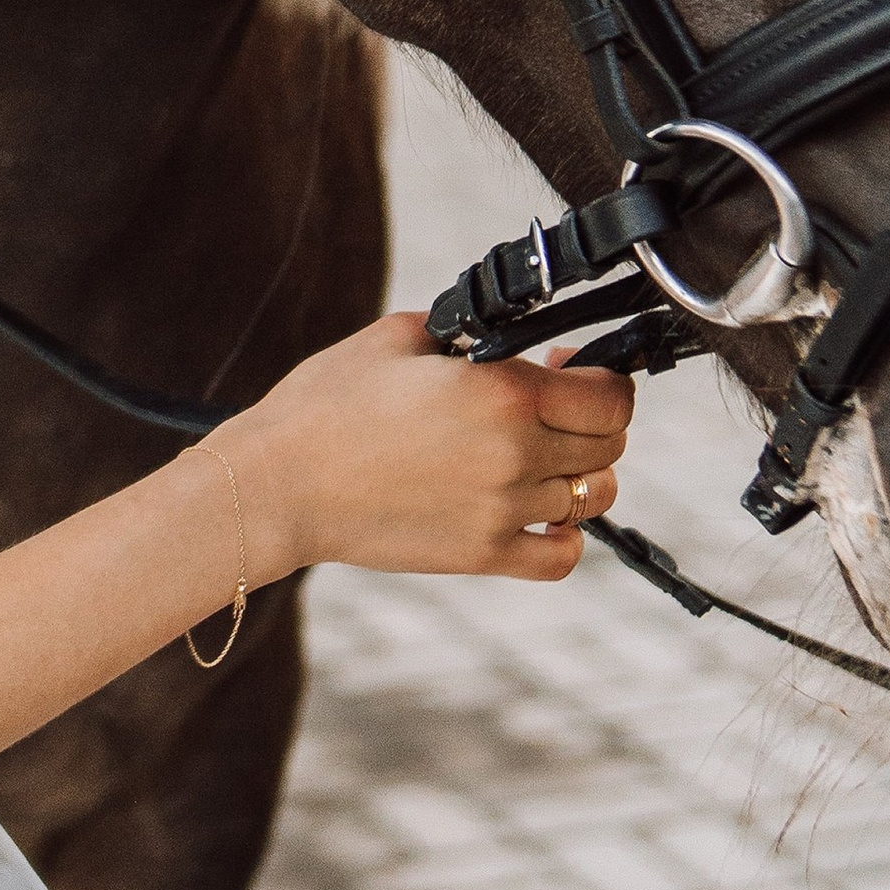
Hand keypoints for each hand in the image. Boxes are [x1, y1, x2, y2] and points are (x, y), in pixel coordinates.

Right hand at [222, 315, 633, 585]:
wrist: (278, 484)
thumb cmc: (326, 405)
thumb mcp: (399, 337)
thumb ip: (466, 333)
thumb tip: (500, 337)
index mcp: (503, 395)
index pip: (611, 396)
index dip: (604, 378)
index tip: (571, 368)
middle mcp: (516, 456)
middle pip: (609, 446)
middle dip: (593, 420)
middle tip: (551, 406)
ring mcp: (502, 512)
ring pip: (592, 496)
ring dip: (578, 472)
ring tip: (538, 456)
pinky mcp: (481, 555)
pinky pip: (561, 557)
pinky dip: (565, 536)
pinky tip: (539, 513)